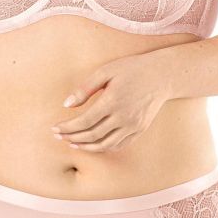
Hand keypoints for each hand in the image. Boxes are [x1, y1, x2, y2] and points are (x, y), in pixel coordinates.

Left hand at [51, 53, 169, 152]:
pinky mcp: (139, 130)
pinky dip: (103, 148)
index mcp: (112, 101)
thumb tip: (66, 105)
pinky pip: (118, 145)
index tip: (55, 128)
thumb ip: (85, 88)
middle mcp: (123, 117)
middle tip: (59, 137)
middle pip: (92, 135)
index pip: (84, 121)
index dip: (67, 127)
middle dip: (72, 137)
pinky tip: (93, 145)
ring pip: (105, 144)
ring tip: (72, 143)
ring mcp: (133, 126)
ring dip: (86, 147)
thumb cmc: (132, 69)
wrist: (162, 75)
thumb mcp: (106, 71)